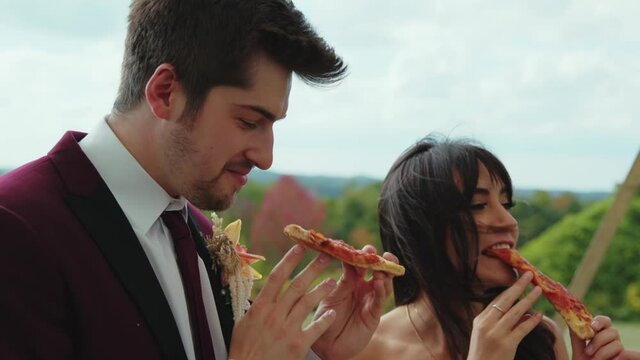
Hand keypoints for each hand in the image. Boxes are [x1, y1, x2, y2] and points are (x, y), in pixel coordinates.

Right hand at [228, 245, 336, 359]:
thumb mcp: (242, 324)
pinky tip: (332, 312)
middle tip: (325, 256)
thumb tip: (261, 292)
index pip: (276, 277)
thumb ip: (254, 306)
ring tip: (332, 281)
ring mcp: (287, 329)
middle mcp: (274, 315)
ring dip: (322, 290)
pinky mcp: (298, 345)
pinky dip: (325, 319)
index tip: (300, 247)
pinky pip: (315, 328)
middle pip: (296, 285)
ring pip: (308, 302)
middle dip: (312, 268)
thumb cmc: (243, 350)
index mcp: (260, 307)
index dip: (289, 260)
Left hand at [310, 246, 396, 359]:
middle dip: (376, 259)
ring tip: (380, 264)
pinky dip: (380, 289)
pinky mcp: (373, 314)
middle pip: (375, 269)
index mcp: (350, 281)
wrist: (326, 345)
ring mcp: (369, 299)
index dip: (357, 253)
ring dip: (383, 272)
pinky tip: (378, 281)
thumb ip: (342, 281)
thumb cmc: (325, 318)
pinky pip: (379, 299)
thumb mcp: (331, 296)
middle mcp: (362, 288)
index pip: (357, 263)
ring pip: (382, 282)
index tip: (355, 245)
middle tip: (373, 251)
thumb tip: (344, 259)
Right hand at [467, 272, 543, 359]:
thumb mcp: (483, 335)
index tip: (518, 279)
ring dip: (528, 299)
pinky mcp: (506, 345)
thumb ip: (496, 322)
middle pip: (505, 301)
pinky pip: (522, 329)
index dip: (508, 289)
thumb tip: (518, 312)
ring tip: (538, 290)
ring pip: (515, 312)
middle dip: (518, 286)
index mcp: (480, 320)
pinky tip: (540, 315)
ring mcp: (496, 334)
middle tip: (529, 275)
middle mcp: (486, 324)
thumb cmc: (483, 355)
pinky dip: (531, 321)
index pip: (496, 301)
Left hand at [570, 315, 631, 359]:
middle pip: (612, 331)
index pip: (605, 321)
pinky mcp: (624, 358)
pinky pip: (633, 355)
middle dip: (598, 341)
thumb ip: (576, 336)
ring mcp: (619, 351)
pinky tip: (616, 359)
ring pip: (618, 344)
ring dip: (604, 352)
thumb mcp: (578, 349)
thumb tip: (571, 319)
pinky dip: (630, 355)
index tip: (592, 327)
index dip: (600, 321)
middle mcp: (611, 340)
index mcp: (600, 334)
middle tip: (587, 351)